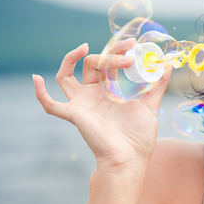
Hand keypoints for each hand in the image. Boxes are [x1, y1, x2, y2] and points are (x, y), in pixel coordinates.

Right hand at [33, 41, 171, 169]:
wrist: (129, 159)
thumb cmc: (140, 137)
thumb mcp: (151, 105)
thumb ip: (158, 84)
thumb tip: (168, 64)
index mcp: (110, 89)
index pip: (108, 61)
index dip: (117, 49)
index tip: (133, 44)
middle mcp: (93, 93)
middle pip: (91, 63)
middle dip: (108, 54)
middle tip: (127, 52)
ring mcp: (82, 103)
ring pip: (66, 75)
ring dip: (72, 58)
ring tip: (84, 47)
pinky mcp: (74, 114)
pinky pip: (50, 104)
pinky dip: (40, 92)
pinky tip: (36, 79)